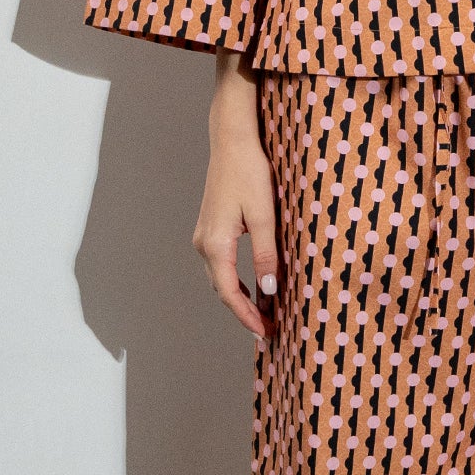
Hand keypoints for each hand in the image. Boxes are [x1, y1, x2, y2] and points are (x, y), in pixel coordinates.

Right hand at [195, 51, 277, 340]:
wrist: (232, 141)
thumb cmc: (250, 174)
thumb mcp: (266, 216)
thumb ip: (267, 256)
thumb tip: (270, 292)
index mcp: (215, 245)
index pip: (230, 293)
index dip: (248, 317)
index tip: (265, 334)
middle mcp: (203, 244)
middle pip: (223, 291)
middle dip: (245, 313)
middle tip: (270, 331)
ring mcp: (204, 236)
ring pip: (221, 279)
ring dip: (241, 298)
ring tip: (266, 314)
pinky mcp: (211, 228)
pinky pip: (222, 265)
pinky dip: (237, 281)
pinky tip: (256, 288)